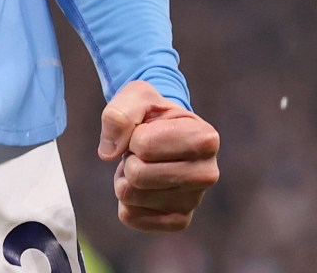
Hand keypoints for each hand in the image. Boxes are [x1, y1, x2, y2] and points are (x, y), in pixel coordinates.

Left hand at [97, 80, 218, 231]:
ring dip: (125, 177)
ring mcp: (195, 201)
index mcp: (205, 139)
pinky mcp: (178, 221)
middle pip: (138, 175)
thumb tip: (109, 153)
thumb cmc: (153, 113)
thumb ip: (120, 113)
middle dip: (128, 159)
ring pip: (130, 196)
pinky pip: (130, 216)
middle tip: (140, 152)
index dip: (134, 135)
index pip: (144, 145)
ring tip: (143, 164)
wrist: (163, 133)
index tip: (147, 131)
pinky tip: (144, 185)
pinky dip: (127, 200)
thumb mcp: (137, 96)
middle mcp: (207, 174)